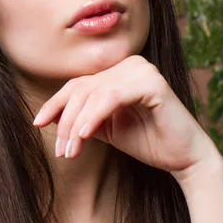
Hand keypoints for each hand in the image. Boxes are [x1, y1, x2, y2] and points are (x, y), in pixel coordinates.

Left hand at [33, 55, 221, 184]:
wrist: (185, 159)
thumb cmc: (148, 141)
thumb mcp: (106, 128)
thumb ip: (83, 118)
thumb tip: (48, 116)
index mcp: (120, 71)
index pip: (79, 84)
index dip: (56, 104)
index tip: (37, 123)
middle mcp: (130, 64)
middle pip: (82, 88)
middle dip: (64, 120)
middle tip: (60, 151)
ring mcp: (142, 70)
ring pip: (93, 94)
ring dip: (75, 125)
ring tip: (69, 151)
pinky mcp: (151, 83)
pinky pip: (111, 98)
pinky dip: (93, 117)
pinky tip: (83, 136)